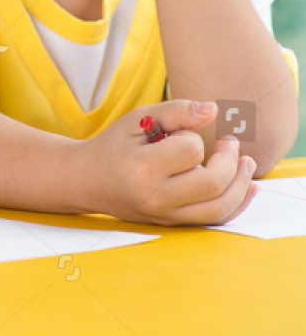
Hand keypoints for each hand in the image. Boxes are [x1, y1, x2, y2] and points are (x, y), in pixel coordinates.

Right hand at [77, 100, 256, 225]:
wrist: (87, 180)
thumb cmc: (114, 146)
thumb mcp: (137, 120)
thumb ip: (176, 111)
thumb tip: (213, 110)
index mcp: (141, 169)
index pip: (190, 151)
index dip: (191, 136)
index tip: (178, 133)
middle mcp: (155, 198)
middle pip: (212, 183)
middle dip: (229, 160)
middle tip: (230, 143)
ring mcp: (164, 216)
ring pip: (219, 208)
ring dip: (241, 185)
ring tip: (246, 164)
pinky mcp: (172, 224)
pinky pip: (214, 220)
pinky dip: (237, 204)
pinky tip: (248, 187)